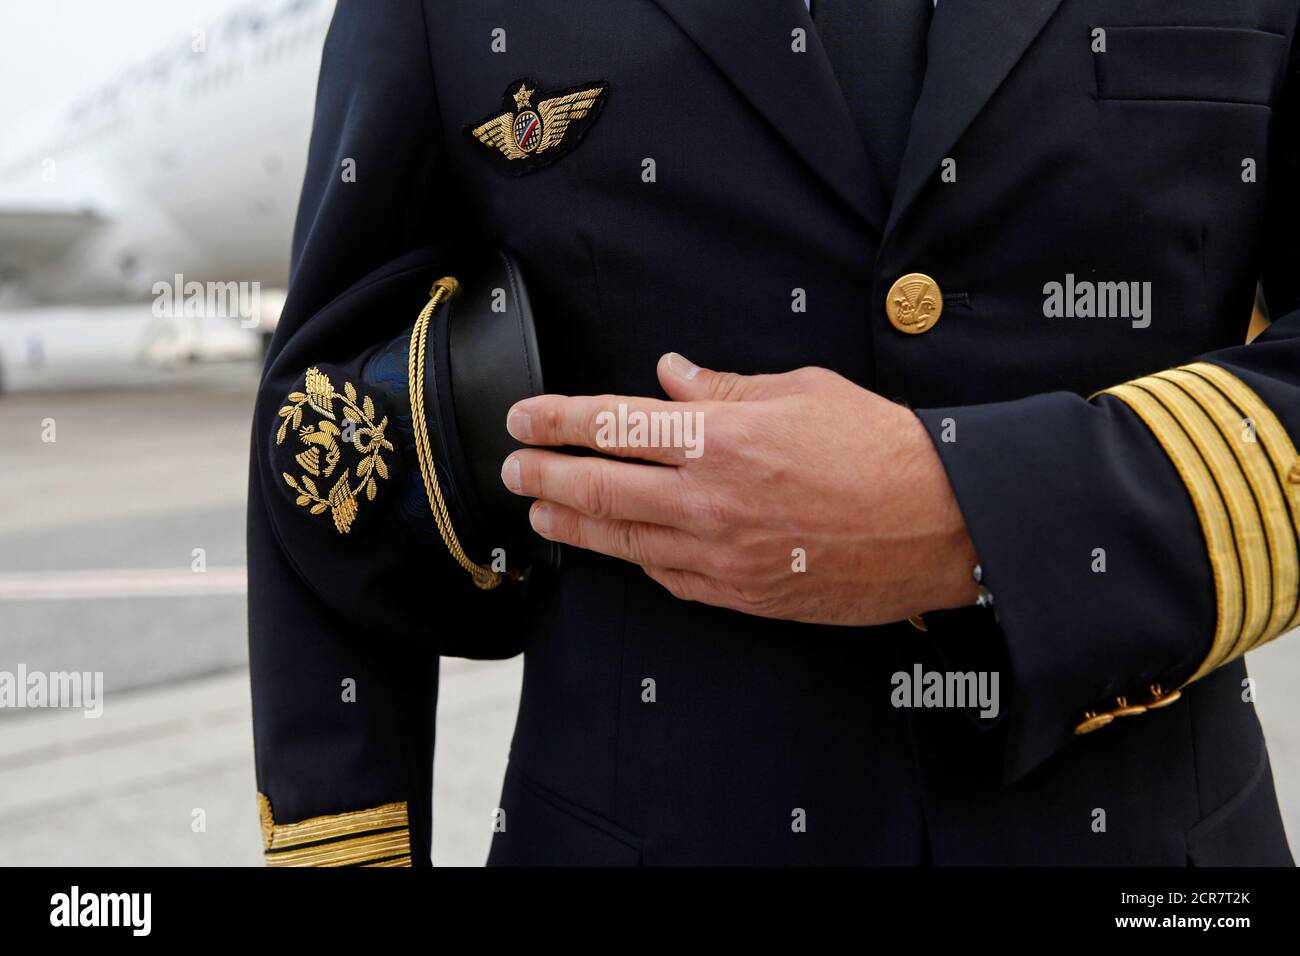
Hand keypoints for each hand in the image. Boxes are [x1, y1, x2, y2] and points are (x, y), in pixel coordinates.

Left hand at [501, 353, 978, 625]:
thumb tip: (669, 375)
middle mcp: (710, 499)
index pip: (614, 424)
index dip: (557, 420)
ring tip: (538, 514)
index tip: (522, 417)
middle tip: (511, 469)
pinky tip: (616, 552)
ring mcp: (722, 555)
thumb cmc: (882, 448)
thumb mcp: (804, 390)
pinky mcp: (742, 596)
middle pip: (598, 489)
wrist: (945, 525)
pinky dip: (633, 562)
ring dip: (570, 526)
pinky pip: (668, 579)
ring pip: (621, 542)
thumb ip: (723, 387)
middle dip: (543, 476)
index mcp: (723, 436)